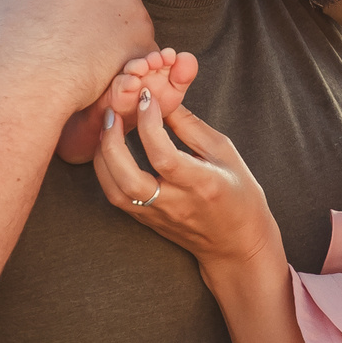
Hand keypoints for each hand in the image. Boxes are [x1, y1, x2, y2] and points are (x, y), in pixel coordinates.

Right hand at [0, 0, 152, 112]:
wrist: (29, 74)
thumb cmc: (10, 34)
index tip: (70, 12)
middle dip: (102, 16)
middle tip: (77, 38)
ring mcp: (137, 17)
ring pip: (130, 28)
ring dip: (114, 41)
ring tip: (85, 60)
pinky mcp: (142, 50)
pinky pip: (140, 57)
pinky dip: (125, 67)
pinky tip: (100, 76)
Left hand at [92, 72, 282, 281]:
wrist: (237, 245)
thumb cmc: (239, 195)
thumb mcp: (224, 153)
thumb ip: (191, 126)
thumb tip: (163, 99)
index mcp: (202, 185)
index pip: (164, 156)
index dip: (149, 124)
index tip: (146, 98)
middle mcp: (176, 204)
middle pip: (129, 179)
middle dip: (112, 143)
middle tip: (112, 112)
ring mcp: (158, 216)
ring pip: (116, 192)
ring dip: (103, 157)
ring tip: (107, 128)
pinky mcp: (146, 222)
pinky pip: (117, 197)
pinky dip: (106, 171)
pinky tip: (109, 149)